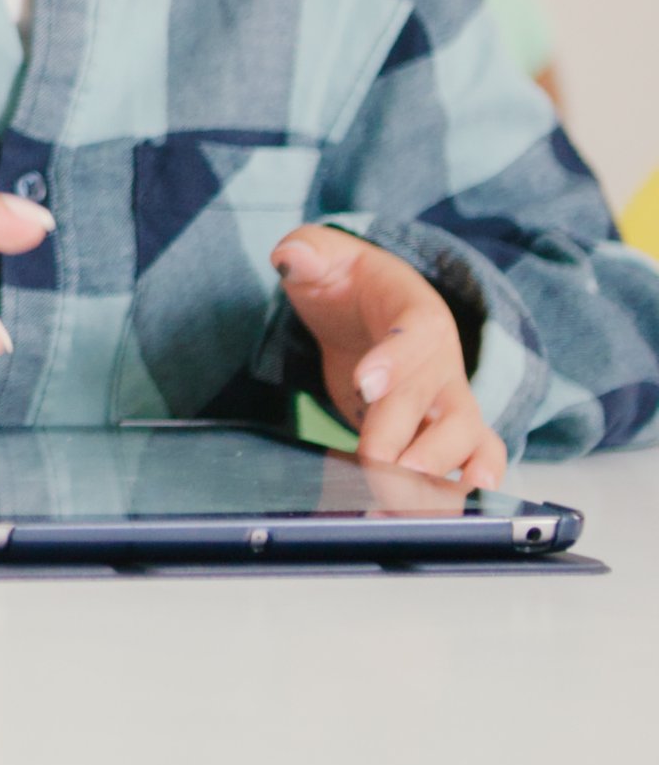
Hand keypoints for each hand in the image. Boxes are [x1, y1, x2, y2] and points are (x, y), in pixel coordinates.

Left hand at [271, 229, 506, 487]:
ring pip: (467, 438)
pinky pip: (474, 459)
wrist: (367, 307)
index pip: (417, 333)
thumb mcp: (324, 257)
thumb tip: (290, 256)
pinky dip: (464, 486)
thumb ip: (309, 253)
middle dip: (404, 436)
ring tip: (399, 498)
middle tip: (372, 463)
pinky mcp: (440, 432)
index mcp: (419, 312)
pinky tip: (439, 510)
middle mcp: (443, 360)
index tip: (364, 384)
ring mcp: (448, 399)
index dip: (396, 359)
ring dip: (438, 473)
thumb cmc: (349, 282)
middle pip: (437, 400)